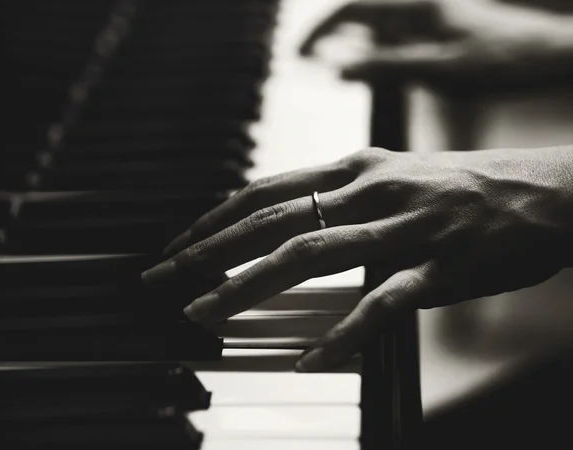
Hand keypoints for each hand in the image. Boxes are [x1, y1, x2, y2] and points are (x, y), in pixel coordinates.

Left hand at [142, 146, 571, 370]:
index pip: (266, 191)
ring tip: (207, 315)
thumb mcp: (390, 172)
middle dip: (209, 252)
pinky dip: (341, 332)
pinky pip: (381, 302)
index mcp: (355, 169)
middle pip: (272, 221)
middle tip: (164, 280)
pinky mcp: (439, 267)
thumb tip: (289, 219)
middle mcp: (371, 191)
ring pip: (311, 256)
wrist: (542, 189)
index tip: (178, 246)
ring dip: (250, 287)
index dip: (214, 219)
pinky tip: (309, 359)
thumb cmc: (460, 185)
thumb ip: (340, 193)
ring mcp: (404, 228)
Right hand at [300, 0, 572, 85]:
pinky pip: (395, 40)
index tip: (297, 55)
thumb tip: (337, 71)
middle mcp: (417, 8)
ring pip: (376, 29)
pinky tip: (372, 72)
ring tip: (331, 73)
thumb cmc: (501, 60)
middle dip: (329, 39)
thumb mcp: (437, 69)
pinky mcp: (437, 32)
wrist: (546, 56)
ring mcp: (428, 19)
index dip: (318, 33)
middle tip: (306, 66)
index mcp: (415, 8)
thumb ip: (385, 68)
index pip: (350, 11)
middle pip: (358, 17)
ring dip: (351, 47)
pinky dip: (375, 54)